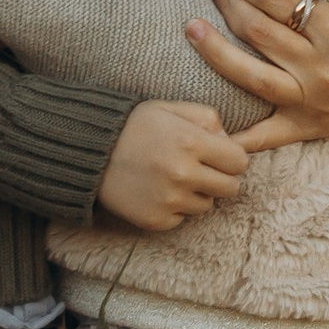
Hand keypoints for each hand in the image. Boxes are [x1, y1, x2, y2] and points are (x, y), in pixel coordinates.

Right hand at [94, 100, 252, 232]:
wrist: (89, 152)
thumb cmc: (133, 126)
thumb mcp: (170, 108)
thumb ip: (207, 118)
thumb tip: (230, 141)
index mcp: (191, 142)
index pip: (239, 162)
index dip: (231, 158)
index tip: (219, 156)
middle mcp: (183, 174)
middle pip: (231, 188)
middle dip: (221, 178)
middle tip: (201, 169)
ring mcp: (169, 201)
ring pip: (207, 205)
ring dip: (197, 193)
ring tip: (173, 177)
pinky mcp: (155, 220)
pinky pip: (182, 219)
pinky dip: (175, 208)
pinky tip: (157, 191)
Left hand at [186, 0, 328, 150]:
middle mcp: (320, 68)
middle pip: (258, 32)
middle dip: (230, 5)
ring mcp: (309, 101)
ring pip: (250, 77)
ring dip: (215, 52)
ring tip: (191, 28)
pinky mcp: (304, 127)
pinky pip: (264, 136)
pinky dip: (236, 136)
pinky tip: (207, 126)